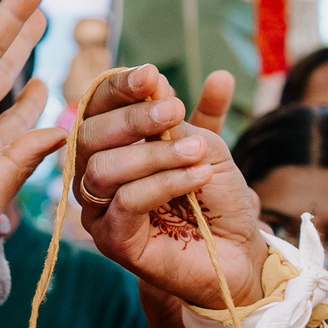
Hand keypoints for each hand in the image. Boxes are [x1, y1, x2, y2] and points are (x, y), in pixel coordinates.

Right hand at [73, 67, 272, 310]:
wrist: (238, 253)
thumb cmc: (217, 199)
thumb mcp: (207, 145)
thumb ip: (185, 115)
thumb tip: (159, 79)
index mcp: (111, 147)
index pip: (96, 109)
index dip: (117, 88)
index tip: (150, 75)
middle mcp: (95, 177)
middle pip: (88, 135)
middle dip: (132, 117)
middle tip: (174, 111)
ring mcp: (100, 211)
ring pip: (104, 168)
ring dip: (153, 153)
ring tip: (196, 152)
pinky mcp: (112, 241)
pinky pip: (126, 201)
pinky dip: (164, 182)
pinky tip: (198, 177)